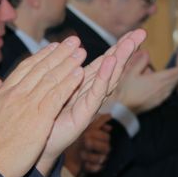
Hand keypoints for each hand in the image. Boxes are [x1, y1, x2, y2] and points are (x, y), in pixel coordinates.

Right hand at [0, 36, 87, 176]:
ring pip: (51, 78)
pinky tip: (80, 73)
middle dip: (59, 53)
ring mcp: (28, 105)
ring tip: (81, 51)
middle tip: (73, 41)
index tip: (53, 46)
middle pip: (41, 68)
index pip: (25, 69)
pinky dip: (69, 82)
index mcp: (4, 93)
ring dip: (68, 63)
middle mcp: (16, 94)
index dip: (42, 56)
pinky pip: (57, 96)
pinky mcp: (39, 118)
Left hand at [36, 29, 145, 174]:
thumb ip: (61, 69)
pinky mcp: (84, 115)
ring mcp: (90, 103)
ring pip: (108, 78)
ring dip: (119, 60)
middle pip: (112, 67)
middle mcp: (91, 92)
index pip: (105, 61)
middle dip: (126, 50)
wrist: (36, 144)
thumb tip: (63, 48)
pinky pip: (95, 94)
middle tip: (141, 33)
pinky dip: (103, 78)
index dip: (118, 46)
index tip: (133, 32)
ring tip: (129, 44)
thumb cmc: (45, 117)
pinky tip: (110, 64)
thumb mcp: (54, 86)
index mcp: (84, 83)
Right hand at [107, 50, 177, 113]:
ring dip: (176, 81)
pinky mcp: (157, 103)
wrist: (123, 109)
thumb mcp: (131, 73)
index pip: (172, 73)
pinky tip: (169, 88)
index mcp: (156, 80)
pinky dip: (171, 88)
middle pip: (174, 80)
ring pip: (172, 87)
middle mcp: (161, 89)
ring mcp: (160, 97)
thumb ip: (140, 62)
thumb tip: (146, 52)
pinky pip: (168, 93)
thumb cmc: (126, 90)